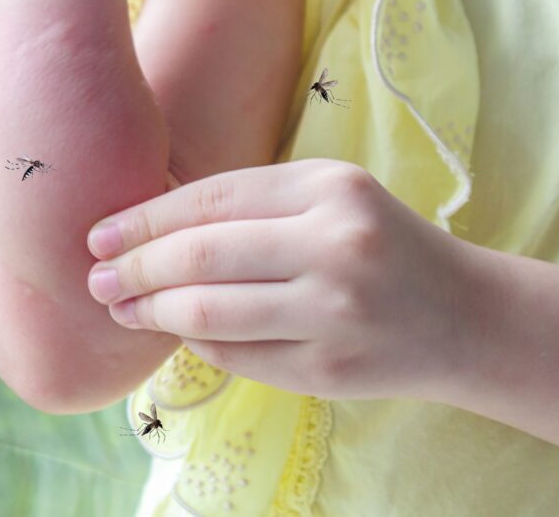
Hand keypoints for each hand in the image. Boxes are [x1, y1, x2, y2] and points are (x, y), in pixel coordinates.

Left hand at [85, 159, 482, 400]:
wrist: (462, 315)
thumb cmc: (376, 243)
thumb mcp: (325, 199)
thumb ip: (248, 204)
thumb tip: (144, 224)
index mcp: (328, 189)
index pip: (210, 199)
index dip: (144, 219)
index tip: (98, 234)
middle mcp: (335, 246)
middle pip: (201, 257)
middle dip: (135, 268)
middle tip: (96, 279)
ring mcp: (335, 313)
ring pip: (209, 313)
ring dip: (151, 311)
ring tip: (121, 309)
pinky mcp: (330, 369)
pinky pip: (235, 355)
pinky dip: (194, 342)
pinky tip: (174, 330)